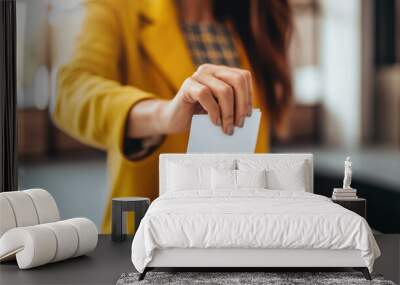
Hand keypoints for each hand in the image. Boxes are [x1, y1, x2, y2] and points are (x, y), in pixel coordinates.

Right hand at [127, 64, 252, 137]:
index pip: (243, 76)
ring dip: (229, 113)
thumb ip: (233, 106)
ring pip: (224, 90)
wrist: (174, 119)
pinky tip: (214, 122)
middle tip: (239, 124)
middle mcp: (210, 70)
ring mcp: (198, 75)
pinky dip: (214, 111)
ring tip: (227, 128)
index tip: (247, 116)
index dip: (248, 96)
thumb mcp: (220, 108)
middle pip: (237, 81)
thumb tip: (249, 114)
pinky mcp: (188, 85)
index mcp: (221, 72)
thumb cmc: (199, 116)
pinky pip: (206, 95)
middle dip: (241, 105)